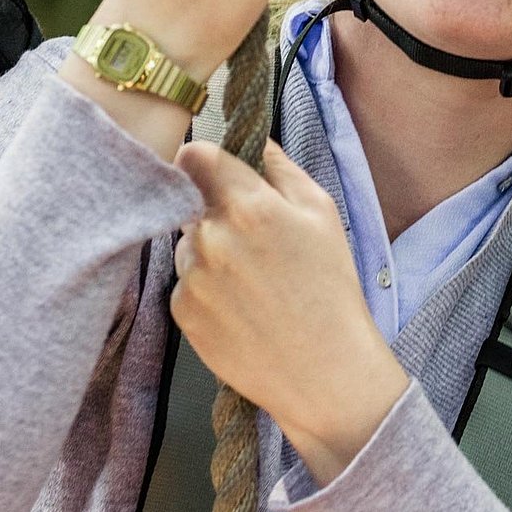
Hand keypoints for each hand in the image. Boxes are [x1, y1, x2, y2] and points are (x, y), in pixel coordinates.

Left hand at [172, 140, 408, 482]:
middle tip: (252, 235)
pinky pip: (185, 281)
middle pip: (190, 199)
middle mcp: (210, 236)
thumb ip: (283, 169)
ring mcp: (191, 276)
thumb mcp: (322, 213)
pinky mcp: (181, 312)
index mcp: (249, 205)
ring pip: (186, 241)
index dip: (206, 159)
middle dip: (214, 207)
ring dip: (208, 247)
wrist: (323, 367)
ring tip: (250, 277)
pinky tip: (240, 303)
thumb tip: (256, 143)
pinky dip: (205, 285)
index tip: (218, 171)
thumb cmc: (331, 284)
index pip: (196, 156)